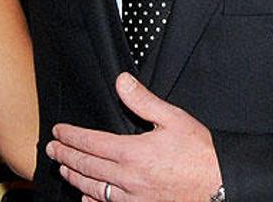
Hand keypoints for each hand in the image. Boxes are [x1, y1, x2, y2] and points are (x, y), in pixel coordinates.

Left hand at [46, 72, 220, 201]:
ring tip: (64, 168)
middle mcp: (129, 178)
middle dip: (66, 155)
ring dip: (75, 177)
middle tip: (51, 148)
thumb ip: (143, 100)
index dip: (71, 136)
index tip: (58, 130)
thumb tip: (121, 82)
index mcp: (133, 153)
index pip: (91, 143)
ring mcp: (134, 198)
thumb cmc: (199, 153)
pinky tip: (87, 198)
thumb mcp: (172, 118)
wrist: (221, 184)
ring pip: (94, 189)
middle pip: (87, 166)